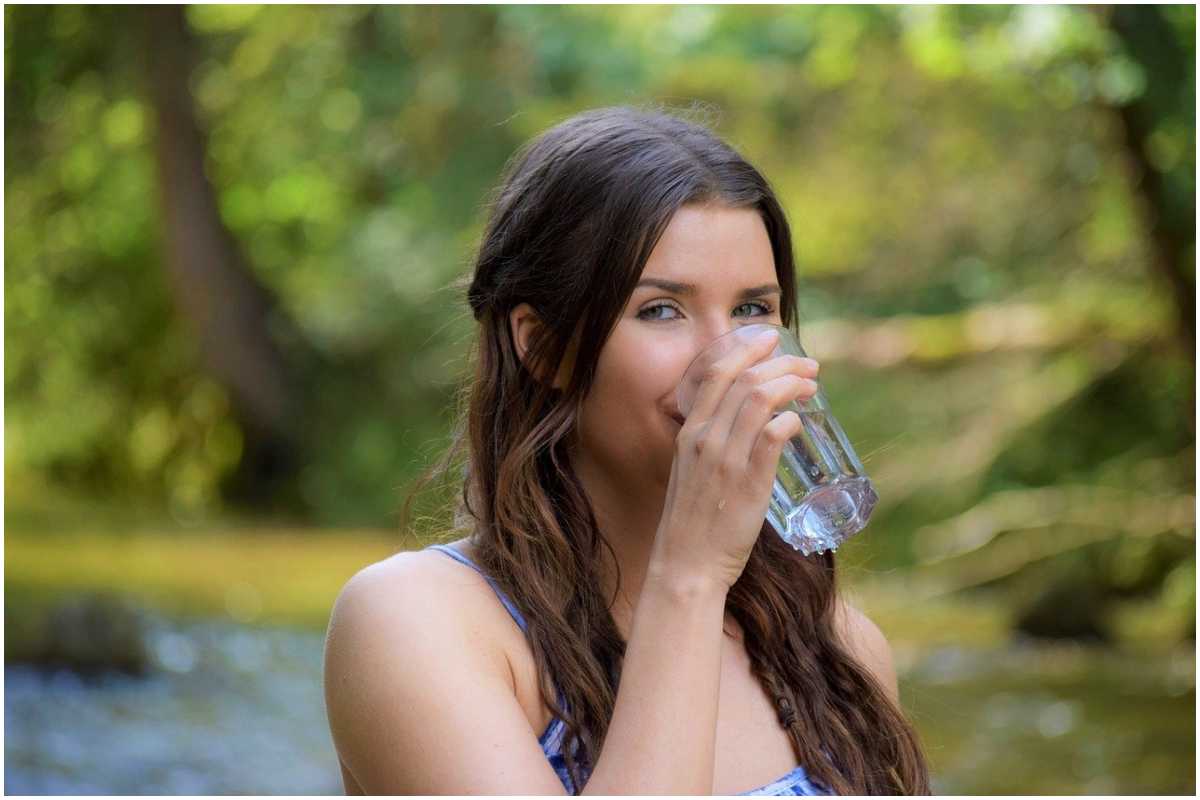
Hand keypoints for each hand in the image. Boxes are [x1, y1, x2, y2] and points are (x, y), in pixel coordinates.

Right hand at [649, 329, 819, 590]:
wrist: (686, 564)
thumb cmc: (693, 521)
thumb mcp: (690, 471)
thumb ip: (712, 446)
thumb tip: (748, 429)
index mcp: (689, 432)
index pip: (715, 372)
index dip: (744, 348)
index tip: (769, 338)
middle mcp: (705, 439)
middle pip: (745, 379)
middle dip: (782, 363)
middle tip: (808, 365)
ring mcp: (726, 459)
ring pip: (761, 399)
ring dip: (792, 385)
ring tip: (812, 386)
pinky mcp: (749, 482)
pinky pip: (773, 436)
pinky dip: (790, 420)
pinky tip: (799, 421)